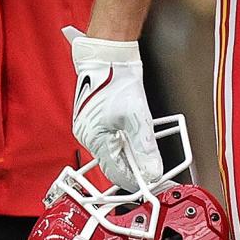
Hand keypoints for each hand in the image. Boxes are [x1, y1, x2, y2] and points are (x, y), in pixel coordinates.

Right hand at [63, 26, 162, 190]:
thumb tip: (152, 169)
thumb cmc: (117, 80)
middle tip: (150, 169)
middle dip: (131, 167)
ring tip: (145, 154)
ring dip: (128, 153)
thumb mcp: (137, 116)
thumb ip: (145, 146)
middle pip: (112, 161)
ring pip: (111, 149)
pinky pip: (109, 137)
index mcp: (94, 138)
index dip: (132, 179)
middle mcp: (87, 135)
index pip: (114, 171)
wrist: (109, 56)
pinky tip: (134, 137)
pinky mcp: (93, 117)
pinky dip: (123, 140)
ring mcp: (88, 126)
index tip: (147, 183)